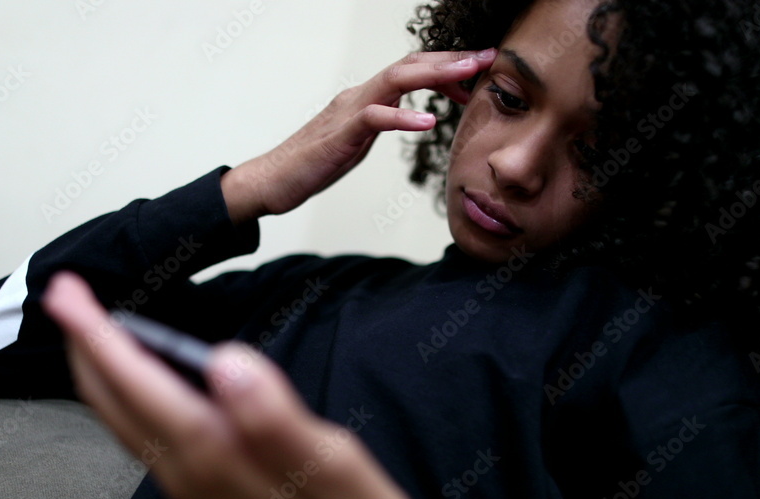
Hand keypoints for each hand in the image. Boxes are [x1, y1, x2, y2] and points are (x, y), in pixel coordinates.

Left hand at [41, 271, 414, 498]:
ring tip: (90, 325)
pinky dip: (123, 393)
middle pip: (113, 402)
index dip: (99, 335)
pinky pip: (141, 433)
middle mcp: (188, 474)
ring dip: (99, 367)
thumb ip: (277, 418)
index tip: (69, 293)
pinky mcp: (199, 489)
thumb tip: (228, 363)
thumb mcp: (334, 466)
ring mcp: (188, 485)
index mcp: (215, 456)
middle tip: (66, 293)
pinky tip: (137, 377)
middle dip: (83, 343)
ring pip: (120, 420)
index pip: (139, 385)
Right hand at [222, 48, 497, 223]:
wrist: (270, 181)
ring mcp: (348, 111)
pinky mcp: (340, 134)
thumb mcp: (357, 141)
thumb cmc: (311, 164)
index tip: (481, 68)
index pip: (411, 71)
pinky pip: (374, 118)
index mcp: (366, 98)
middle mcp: (359, 96)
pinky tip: (429, 122)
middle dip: (452, 59)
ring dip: (436, 74)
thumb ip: (382, 124)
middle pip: (410, 65)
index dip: (447, 65)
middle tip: (490, 58)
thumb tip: (409, 118)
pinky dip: (403, 117)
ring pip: (395, 80)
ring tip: (470, 75)